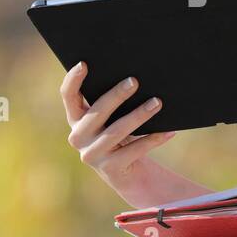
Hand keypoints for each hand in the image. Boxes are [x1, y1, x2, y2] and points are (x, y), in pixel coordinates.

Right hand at [59, 62, 176, 191]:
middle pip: (97, 112)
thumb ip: (111, 102)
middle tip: (134, 81)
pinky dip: (153, 139)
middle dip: (116, 96)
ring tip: (157, 102)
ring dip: (139, 115)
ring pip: (117, 131)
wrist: (127, 173)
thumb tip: (132, 77)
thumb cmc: (120, 135)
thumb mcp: (110, 119)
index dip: (73, 79)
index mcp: (75, 119)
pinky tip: (168, 130)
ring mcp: (92, 155)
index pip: (68, 96)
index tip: (84, 64)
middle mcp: (78, 137)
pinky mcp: (110, 169)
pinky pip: (135, 150)